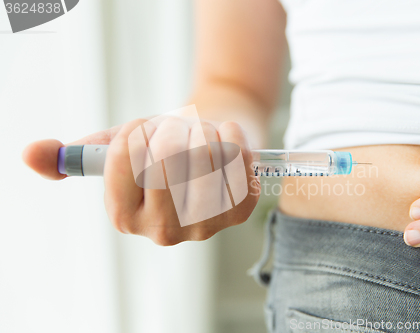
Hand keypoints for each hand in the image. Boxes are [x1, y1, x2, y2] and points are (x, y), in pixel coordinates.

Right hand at [23, 117, 259, 244]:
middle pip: (168, 158)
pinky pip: (237, 158)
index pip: (126, 161)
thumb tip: (30, 154)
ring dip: (202, 131)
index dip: (137, 134)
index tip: (144, 130)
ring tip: (200, 138)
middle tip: (175, 134)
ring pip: (205, 154)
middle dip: (172, 131)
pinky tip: (225, 142)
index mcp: (125, 216)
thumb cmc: (161, 146)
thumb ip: (77, 155)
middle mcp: (163, 231)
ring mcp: (204, 225)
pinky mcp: (238, 211)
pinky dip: (232, 136)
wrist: (209, 142)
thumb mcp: (116, 147)